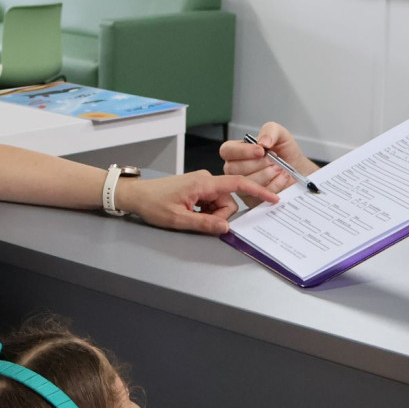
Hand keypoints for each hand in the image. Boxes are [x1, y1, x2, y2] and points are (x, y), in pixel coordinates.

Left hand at [119, 169, 277, 233]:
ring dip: (211, 214)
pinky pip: (211, 202)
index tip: (272, 199)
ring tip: (189, 216)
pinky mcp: (197, 188)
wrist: (136, 195)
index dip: (257, 191)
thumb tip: (226, 227)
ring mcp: (201, 184)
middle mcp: (205, 180)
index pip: (237, 184)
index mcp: (203, 183)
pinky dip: (205, 211)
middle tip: (198, 221)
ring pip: (220, 203)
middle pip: (228, 200)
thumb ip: (205, 223)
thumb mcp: (179, 219)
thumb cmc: (153, 204)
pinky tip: (190, 213)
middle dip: (220, 215)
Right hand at [218, 123, 315, 194]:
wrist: (298, 170)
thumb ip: (270, 130)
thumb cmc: (286, 153)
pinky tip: (281, 178)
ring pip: (246, 181)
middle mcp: (236, 168)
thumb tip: (262, 141)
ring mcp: (242, 184)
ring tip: (279, 168)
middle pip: (234, 168)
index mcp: (238, 150)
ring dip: (267, 174)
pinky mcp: (252, 198)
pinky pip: (258, 194)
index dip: (242, 151)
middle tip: (273, 160)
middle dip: (258, 164)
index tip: (261, 151)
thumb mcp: (281, 135)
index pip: (227, 150)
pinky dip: (274, 184)